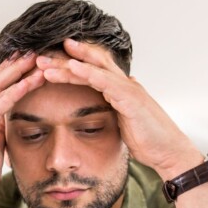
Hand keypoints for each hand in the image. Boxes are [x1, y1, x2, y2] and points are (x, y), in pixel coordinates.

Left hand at [36, 38, 200, 179]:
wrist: (168, 152)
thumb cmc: (148, 139)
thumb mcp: (124, 122)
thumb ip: (114, 109)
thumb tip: (105, 105)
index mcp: (120, 89)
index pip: (93, 69)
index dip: (71, 62)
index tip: (49, 59)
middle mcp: (124, 84)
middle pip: (90, 62)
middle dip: (64, 58)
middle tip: (39, 55)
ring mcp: (128, 89)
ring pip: (94, 68)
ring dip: (68, 64)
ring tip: (46, 62)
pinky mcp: (130, 99)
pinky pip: (105, 81)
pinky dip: (87, 72)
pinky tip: (71, 67)